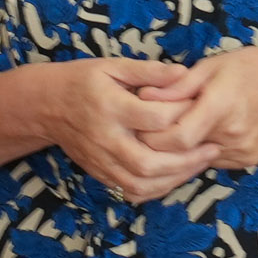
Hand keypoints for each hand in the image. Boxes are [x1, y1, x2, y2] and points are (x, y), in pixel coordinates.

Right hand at [35, 57, 220, 202]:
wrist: (46, 106)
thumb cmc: (82, 81)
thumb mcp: (113, 66)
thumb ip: (149, 71)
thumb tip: (184, 74)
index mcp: (110, 107)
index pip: (153, 119)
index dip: (182, 115)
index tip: (201, 108)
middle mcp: (105, 138)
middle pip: (149, 162)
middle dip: (186, 161)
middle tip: (212, 149)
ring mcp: (101, 160)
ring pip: (141, 183)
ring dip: (175, 179)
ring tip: (199, 164)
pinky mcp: (100, 173)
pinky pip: (131, 191)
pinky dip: (157, 189)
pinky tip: (176, 176)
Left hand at [141, 42, 257, 174]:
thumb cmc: (253, 67)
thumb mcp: (213, 65)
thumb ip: (177, 85)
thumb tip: (143, 96)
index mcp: (222, 106)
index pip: (176, 138)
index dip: (152, 134)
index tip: (141, 122)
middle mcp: (233, 135)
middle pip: (181, 152)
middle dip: (159, 142)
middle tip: (147, 127)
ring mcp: (242, 152)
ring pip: (193, 160)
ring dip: (178, 148)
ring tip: (173, 126)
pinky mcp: (246, 161)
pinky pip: (210, 161)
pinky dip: (197, 150)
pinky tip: (197, 133)